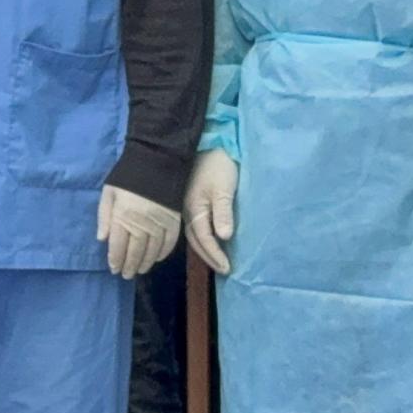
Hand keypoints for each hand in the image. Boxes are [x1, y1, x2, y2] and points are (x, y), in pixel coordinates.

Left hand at [98, 184, 181, 278]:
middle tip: (126, 275)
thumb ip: (104, 216)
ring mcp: (160, 221)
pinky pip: (170, 241)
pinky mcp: (174, 218)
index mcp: (123, 215)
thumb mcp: (109, 193)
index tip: (114, 268)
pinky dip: (164, 252)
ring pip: (153, 249)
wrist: (156, 158)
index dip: (116, 259)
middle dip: (129, 265)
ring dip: (146, 262)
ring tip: (139, 270)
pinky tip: (157, 259)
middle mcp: (142, 221)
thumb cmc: (127, 176)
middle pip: (136, 250)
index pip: (119, 245)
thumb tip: (102, 239)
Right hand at [184, 150, 238, 274]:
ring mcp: (185, 205)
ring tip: (215, 259)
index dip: (215, 254)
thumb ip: (223, 213)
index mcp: (194, 208)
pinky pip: (192, 225)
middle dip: (209, 256)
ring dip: (203, 248)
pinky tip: (205, 240)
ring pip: (192, 233)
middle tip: (222, 269)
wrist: (208, 143)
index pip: (204, 239)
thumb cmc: (218, 165)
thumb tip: (223, 237)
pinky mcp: (188, 200)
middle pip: (195, 240)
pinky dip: (199, 238)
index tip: (227, 268)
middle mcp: (186, 210)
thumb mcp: (224, 189)